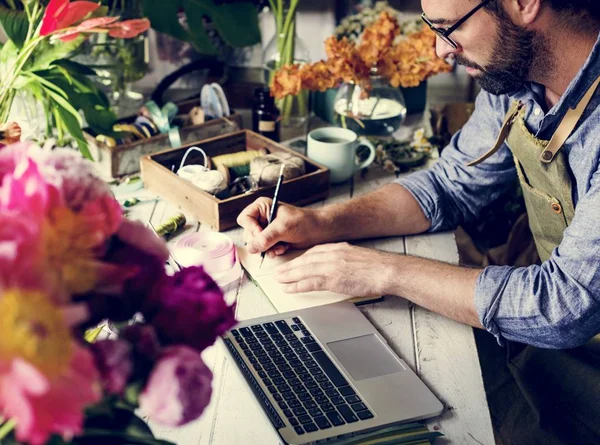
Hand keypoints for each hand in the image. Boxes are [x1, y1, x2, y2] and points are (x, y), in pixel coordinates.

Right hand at [237, 197, 321, 256]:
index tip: (262, 235)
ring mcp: (265, 230)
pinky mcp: (271, 240)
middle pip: (248, 234)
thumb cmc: (303, 222)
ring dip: (267, 249)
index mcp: (261, 207)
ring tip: (280, 247)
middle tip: (272, 244)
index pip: (244, 219)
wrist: (317, 231)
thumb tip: (251, 248)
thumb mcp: (283, 228)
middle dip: (261, 242)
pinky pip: (263, 250)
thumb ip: (266, 238)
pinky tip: (283, 248)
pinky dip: (273, 251)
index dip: (251, 229)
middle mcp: (261, 218)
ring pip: (255, 244)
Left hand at [275, 242, 395, 296]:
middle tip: (277, 272)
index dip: (299, 259)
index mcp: (337, 247)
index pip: (312, 252)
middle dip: (289, 267)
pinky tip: (289, 289)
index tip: (291, 263)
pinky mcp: (333, 279)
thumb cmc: (376, 266)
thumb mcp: (356, 256)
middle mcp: (331, 254)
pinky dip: (297, 286)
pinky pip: (310, 283)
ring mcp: (331, 266)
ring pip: (303, 270)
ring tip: (278, 280)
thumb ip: (343, 258)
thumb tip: (337, 266)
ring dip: (288, 276)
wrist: (387, 270)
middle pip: (304, 260)